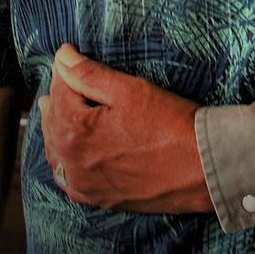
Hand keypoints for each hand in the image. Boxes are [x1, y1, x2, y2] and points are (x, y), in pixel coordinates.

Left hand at [38, 44, 211, 214]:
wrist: (202, 168)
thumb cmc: (171, 125)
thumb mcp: (131, 90)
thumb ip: (90, 74)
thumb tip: (61, 56)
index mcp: (74, 131)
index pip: (59, 93)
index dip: (64, 72)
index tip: (68, 59)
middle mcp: (71, 162)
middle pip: (53, 123)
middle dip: (57, 100)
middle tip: (62, 81)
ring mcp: (83, 184)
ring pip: (56, 152)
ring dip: (57, 130)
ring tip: (59, 113)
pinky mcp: (97, 198)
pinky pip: (68, 179)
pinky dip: (65, 162)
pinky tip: (70, 154)